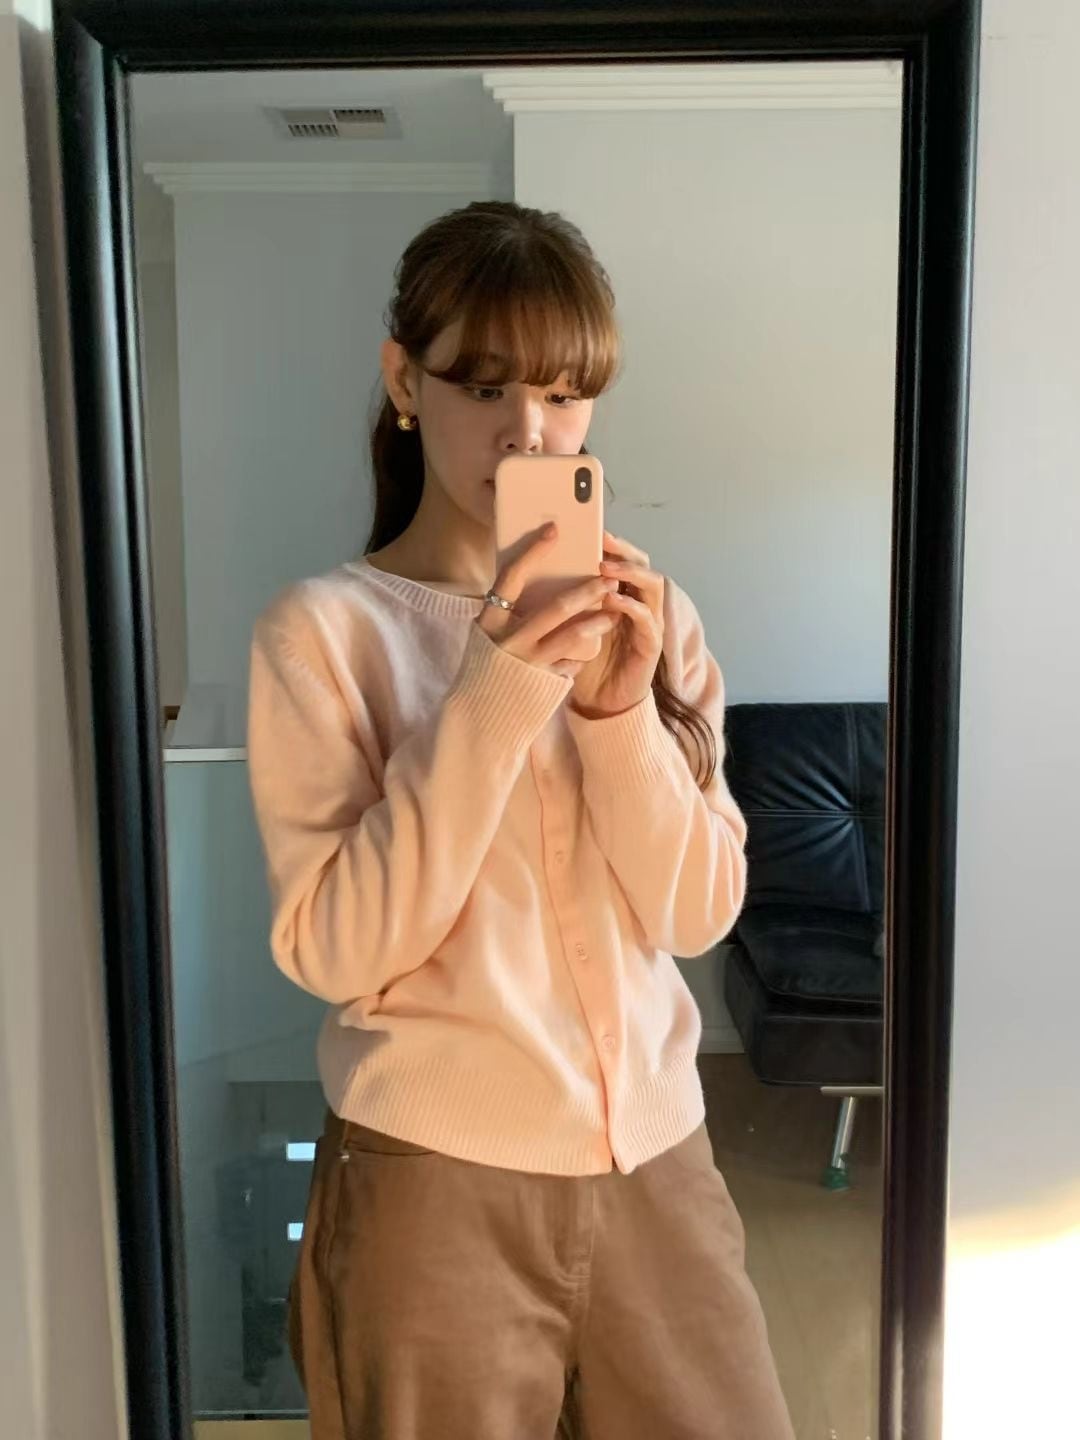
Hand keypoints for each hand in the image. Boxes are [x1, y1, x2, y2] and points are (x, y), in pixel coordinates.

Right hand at [476, 523, 619, 678]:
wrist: (479, 716)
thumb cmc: (485, 667)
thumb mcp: (487, 635)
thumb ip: (506, 612)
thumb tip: (533, 578)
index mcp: (490, 621)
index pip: (511, 578)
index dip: (532, 552)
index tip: (554, 531)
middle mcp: (509, 640)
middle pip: (556, 607)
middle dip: (586, 590)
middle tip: (606, 578)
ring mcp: (529, 663)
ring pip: (573, 635)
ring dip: (597, 620)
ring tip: (613, 611)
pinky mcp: (545, 683)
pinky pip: (572, 662)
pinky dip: (582, 653)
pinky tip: (591, 647)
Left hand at [569, 531, 664, 718]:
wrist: (601, 706)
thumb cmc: (583, 664)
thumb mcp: (571, 626)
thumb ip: (566, 602)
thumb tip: (535, 571)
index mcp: (622, 596)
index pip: (624, 560)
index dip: (613, 543)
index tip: (592, 527)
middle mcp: (640, 605)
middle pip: (643, 565)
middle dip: (624, 550)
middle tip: (603, 539)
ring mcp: (649, 624)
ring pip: (653, 586)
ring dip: (631, 573)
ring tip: (607, 567)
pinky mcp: (651, 646)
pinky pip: (646, 620)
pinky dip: (631, 607)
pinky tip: (614, 600)